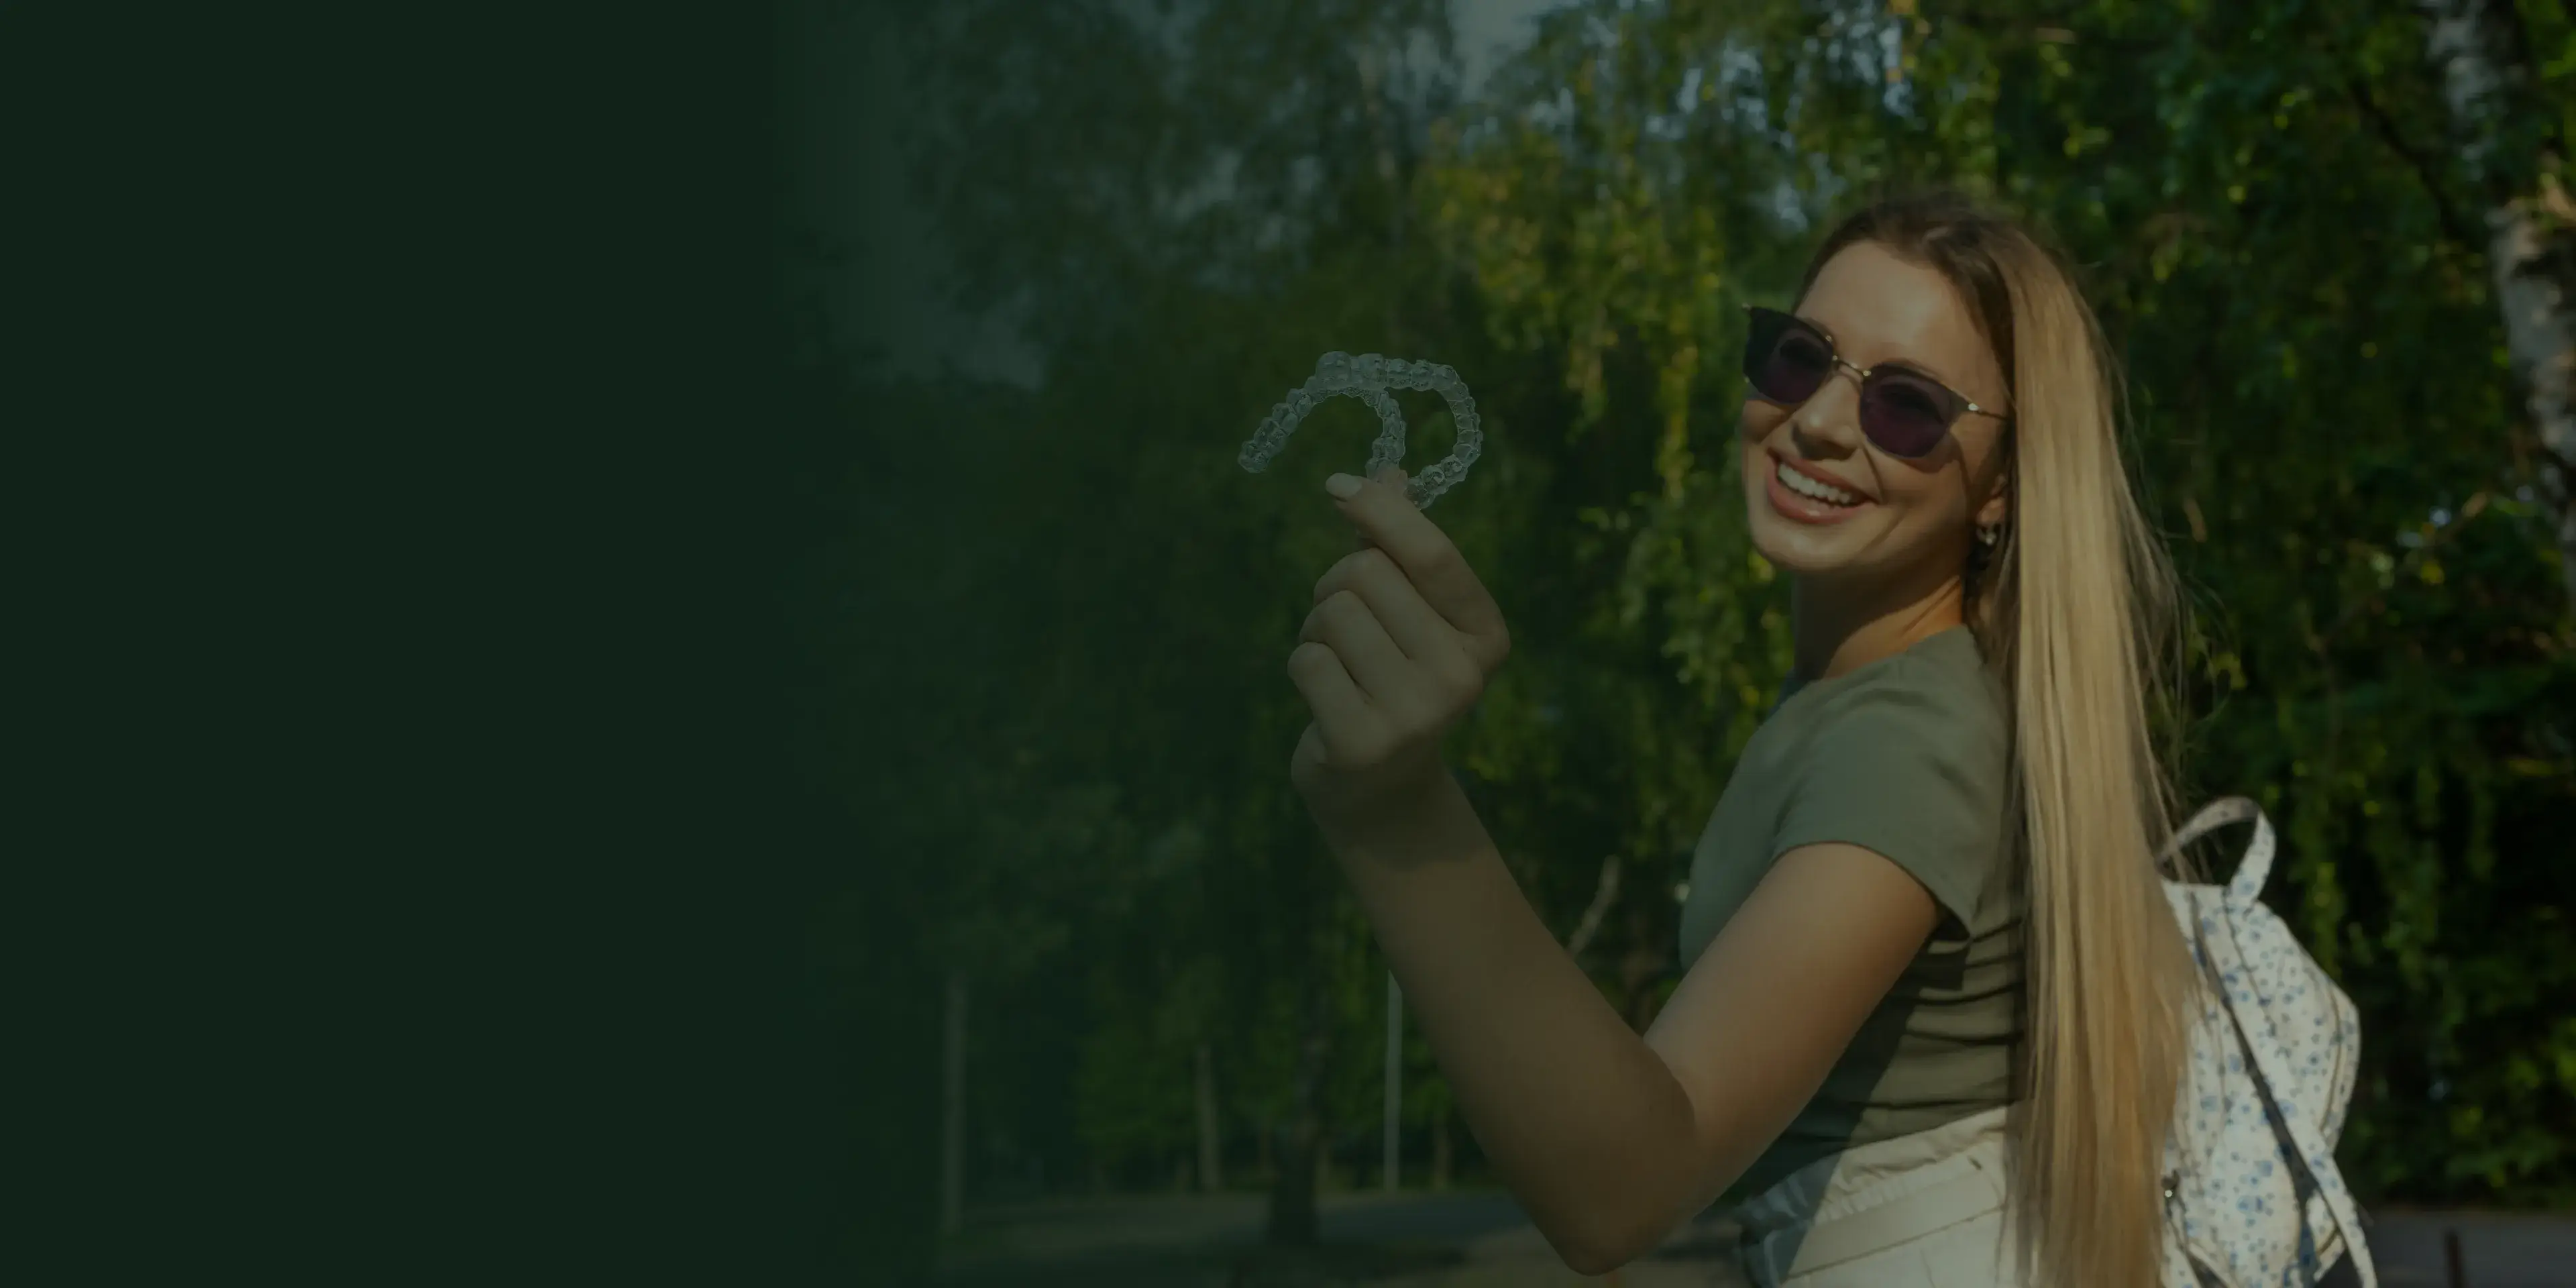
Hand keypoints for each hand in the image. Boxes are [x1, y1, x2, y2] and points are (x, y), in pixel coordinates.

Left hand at [1288, 468, 1511, 842]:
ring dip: (1317, 628)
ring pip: (1331, 612)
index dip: (1380, 510)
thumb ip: (1399, 545)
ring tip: (1340, 663)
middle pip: (1365, 573)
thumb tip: (1387, 472)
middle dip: (1338, 585)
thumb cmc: (1390, 676)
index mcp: (1486, 635)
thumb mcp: (1409, 611)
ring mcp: (1415, 714)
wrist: (1380, 787)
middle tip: (1347, 625)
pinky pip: (1306, 659)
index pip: (1433, 553)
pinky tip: (1326, 697)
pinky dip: (1304, 666)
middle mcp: (1461, 676)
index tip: (1337, 486)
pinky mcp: (1362, 743)